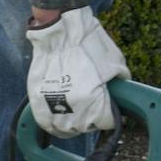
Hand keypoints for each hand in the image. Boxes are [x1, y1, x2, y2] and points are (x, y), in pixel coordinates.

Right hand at [26, 6, 130, 135]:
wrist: (59, 30)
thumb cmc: (88, 44)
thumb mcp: (115, 62)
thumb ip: (121, 81)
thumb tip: (124, 92)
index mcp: (93, 102)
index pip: (106, 122)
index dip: (110, 115)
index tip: (109, 110)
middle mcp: (72, 109)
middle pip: (86, 127)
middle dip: (93, 119)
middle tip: (94, 109)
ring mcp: (52, 106)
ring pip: (65, 129)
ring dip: (73, 125)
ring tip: (77, 116)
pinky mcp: (36, 100)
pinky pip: (45, 122)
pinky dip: (53, 124)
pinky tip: (60, 119)